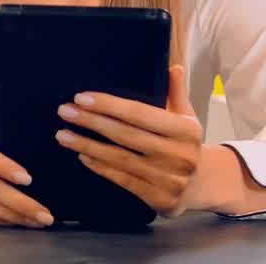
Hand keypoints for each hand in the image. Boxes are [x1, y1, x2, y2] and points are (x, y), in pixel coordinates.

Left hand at [54, 65, 203, 216]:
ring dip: (87, 145)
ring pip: (119, 158)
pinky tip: (82, 155)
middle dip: (91, 122)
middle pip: (125, 135)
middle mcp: (179, 155)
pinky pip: (122, 179)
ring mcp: (169, 179)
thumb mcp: (187, 117)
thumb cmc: (185, 144)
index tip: (81, 97)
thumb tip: (172, 67)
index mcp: (186, 130)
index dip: (109, 105)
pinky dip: (100, 166)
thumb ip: (176, 92)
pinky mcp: (158, 198)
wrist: (202, 185)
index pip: (140, 114)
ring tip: (63, 134)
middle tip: (65, 111)